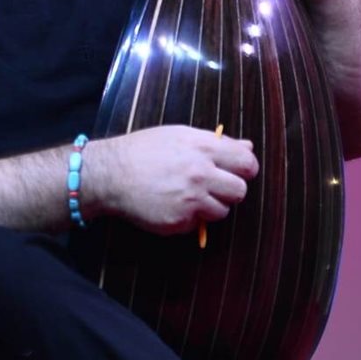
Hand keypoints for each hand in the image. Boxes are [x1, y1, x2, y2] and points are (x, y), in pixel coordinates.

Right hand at [84, 126, 258, 235]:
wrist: (111, 174)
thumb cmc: (144, 150)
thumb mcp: (180, 135)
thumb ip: (218, 143)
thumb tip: (248, 146)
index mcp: (204, 148)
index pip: (247, 163)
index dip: (245, 169)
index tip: (236, 171)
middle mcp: (200, 174)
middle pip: (240, 191)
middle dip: (229, 190)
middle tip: (212, 186)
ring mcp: (190, 199)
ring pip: (222, 211)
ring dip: (210, 206)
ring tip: (188, 195)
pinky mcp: (179, 221)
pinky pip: (198, 224)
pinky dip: (189, 218)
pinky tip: (172, 204)